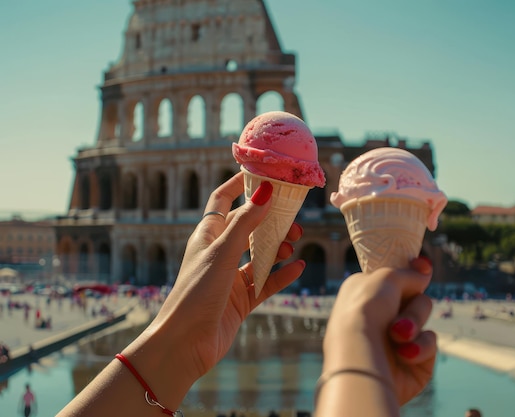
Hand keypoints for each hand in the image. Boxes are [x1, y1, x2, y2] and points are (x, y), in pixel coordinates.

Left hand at [127, 172, 304, 380]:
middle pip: (248, 228)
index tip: (263, 174)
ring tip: (293, 245)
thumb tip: (266, 190)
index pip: (223, 201)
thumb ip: (246, 222)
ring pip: (259, 255)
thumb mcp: (222, 252)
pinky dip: (280, 275)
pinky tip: (297, 268)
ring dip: (277, 248)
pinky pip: (265, 282)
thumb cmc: (195, 292)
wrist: (185, 344)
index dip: (240, 185)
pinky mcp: (240, 300)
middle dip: (270, 222)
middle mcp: (218, 253)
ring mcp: (229, 278)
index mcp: (207, 236)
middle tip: (293, 222)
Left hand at [322, 257, 435, 404]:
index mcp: (364, 294)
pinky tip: (403, 354)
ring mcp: (394, 341)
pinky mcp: (413, 363)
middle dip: (412, 308)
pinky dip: (419, 347)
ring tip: (396, 336)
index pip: (394, 281)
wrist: (361, 356)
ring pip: (422, 320)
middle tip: (397, 318)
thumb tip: (423, 272)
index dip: (411, 273)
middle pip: (416, 299)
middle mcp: (377, 317)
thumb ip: (407, 273)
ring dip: (413, 324)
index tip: (422, 267)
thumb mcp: (385, 277)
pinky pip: (430, 343)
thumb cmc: (365, 312)